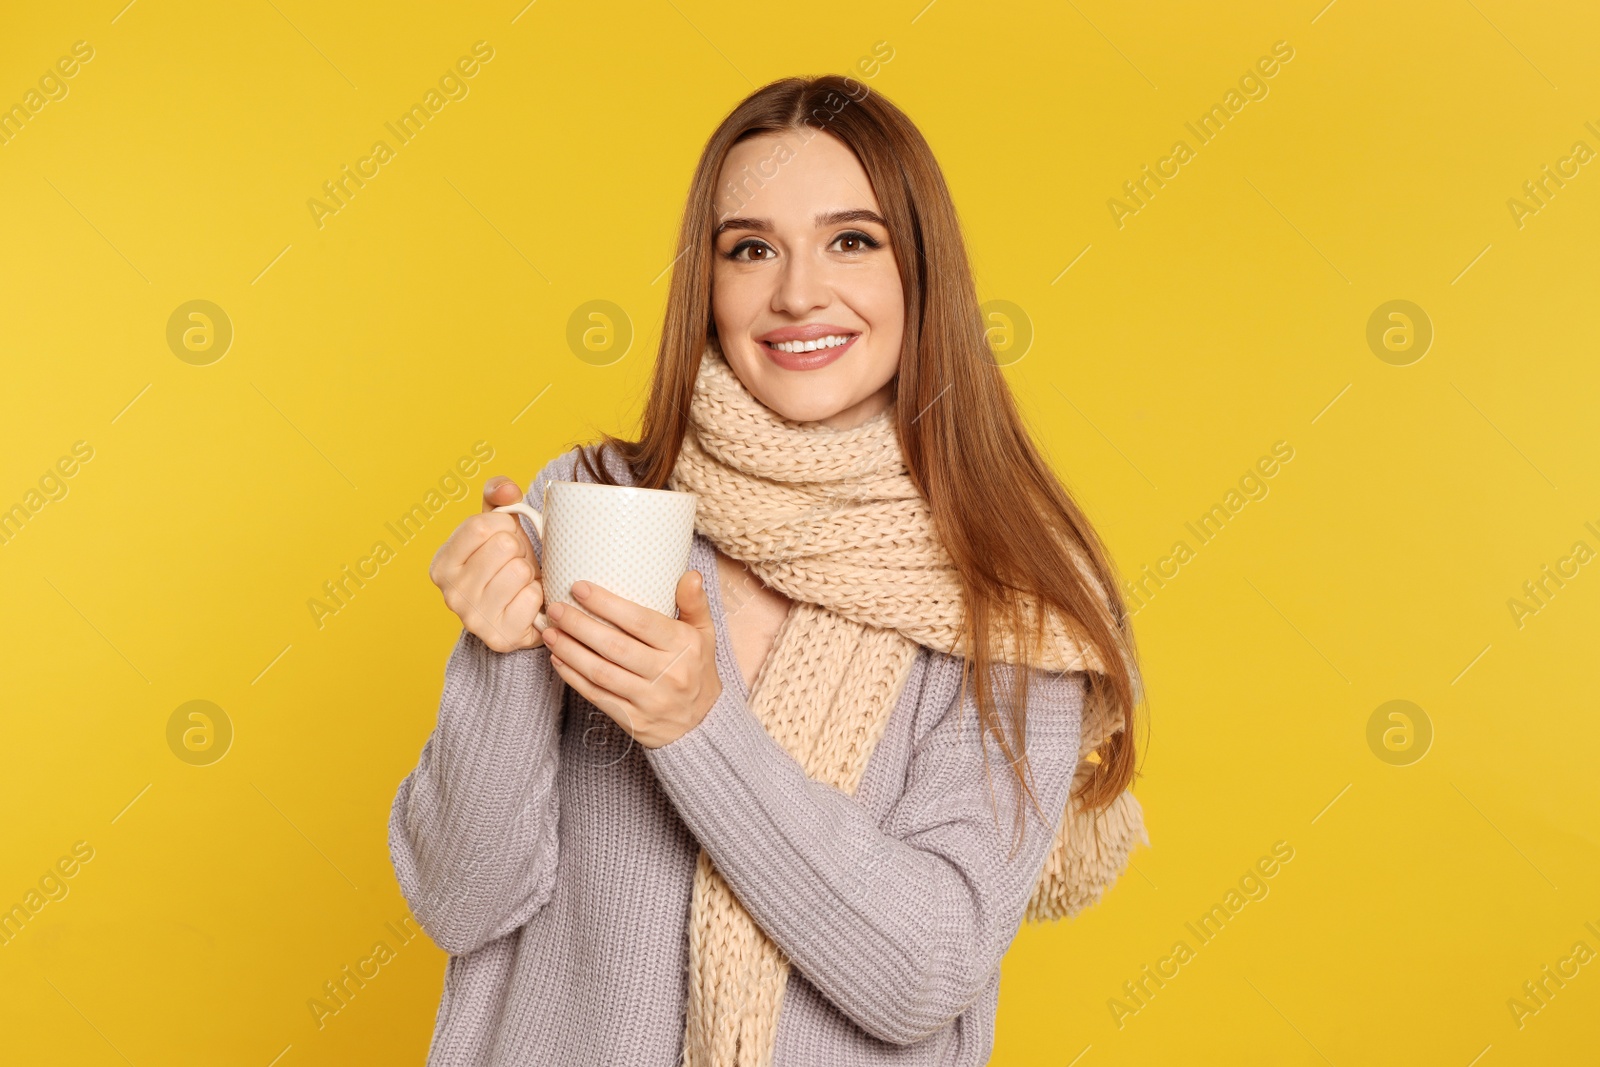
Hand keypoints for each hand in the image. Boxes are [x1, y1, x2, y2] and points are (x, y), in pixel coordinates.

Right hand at [428, 476, 545, 652]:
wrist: (519, 613)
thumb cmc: (506, 564)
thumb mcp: (497, 526)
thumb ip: (499, 496)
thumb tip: (508, 490)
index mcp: (442, 563)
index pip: (481, 524)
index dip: (504, 525)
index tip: (505, 537)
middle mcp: (450, 593)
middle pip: (503, 547)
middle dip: (518, 550)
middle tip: (514, 564)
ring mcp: (473, 618)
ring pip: (520, 570)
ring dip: (528, 573)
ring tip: (519, 583)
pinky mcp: (500, 636)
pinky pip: (533, 597)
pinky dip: (537, 596)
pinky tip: (525, 602)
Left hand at [540, 571, 722, 748]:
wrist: (702, 723)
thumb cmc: (696, 669)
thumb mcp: (704, 634)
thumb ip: (694, 603)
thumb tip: (690, 574)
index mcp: (683, 647)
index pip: (641, 622)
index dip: (607, 605)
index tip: (579, 588)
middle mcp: (668, 673)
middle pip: (615, 647)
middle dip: (579, 626)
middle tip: (555, 609)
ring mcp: (649, 700)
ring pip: (601, 673)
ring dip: (570, 651)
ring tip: (549, 632)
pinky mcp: (634, 720)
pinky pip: (598, 697)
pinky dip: (573, 678)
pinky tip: (557, 659)